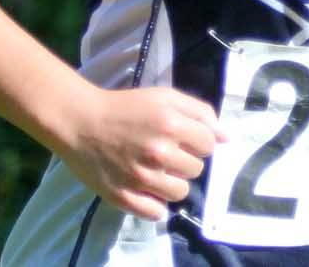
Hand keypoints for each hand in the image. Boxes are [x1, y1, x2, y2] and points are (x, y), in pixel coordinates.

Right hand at [60, 84, 226, 220]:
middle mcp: (158, 152)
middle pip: (196, 169)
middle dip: (185, 160)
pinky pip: (156, 213)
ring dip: (173, 182)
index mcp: (171, 125)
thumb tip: (228, 137)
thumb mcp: (164, 97)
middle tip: (165, 151)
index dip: (198, 140)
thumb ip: (200, 112)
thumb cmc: (125, 107)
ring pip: (180, 192)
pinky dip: (155, 204)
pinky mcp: (123, 197)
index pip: (209, 144)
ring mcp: (140, 178)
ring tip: (156, 170)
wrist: (80, 121)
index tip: (182, 138)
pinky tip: (147, 189)